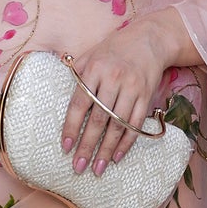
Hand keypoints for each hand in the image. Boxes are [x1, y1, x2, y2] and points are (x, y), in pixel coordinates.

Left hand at [62, 9, 190, 175]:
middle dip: (87, 146)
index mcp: (94, 69)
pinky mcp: (146, 96)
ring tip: (98, 168)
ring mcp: (132, 88)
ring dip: (107, 150)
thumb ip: (76, 72)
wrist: (149, 39)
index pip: (79, 103)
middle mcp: (113, 79)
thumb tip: (57, 88)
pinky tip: (117, 156)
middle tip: (78, 167)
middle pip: (98, 119)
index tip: (66, 148)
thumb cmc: (114, 49)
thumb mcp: (91, 53)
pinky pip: (136, 124)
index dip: (72, 127)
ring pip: (117, 125)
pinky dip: (127, 142)